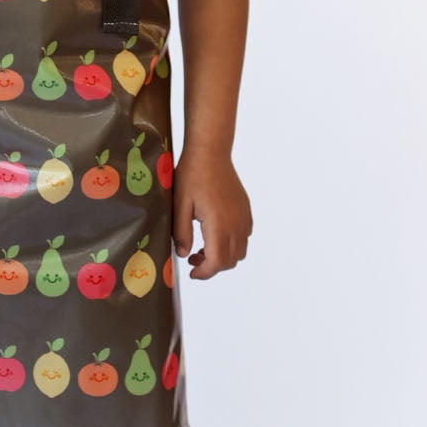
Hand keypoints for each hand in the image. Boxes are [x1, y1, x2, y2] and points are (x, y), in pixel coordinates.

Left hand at [171, 147, 251, 278]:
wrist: (210, 153)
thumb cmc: (192, 175)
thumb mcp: (180, 205)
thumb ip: (181, 232)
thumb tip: (183, 255)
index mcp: (218, 224)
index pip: (218, 262)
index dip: (205, 273)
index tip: (192, 273)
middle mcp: (236, 223)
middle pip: (230, 260)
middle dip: (212, 266)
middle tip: (193, 258)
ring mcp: (243, 216)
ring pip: (240, 251)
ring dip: (223, 256)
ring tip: (203, 247)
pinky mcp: (246, 210)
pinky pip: (245, 236)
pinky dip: (233, 243)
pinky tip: (215, 233)